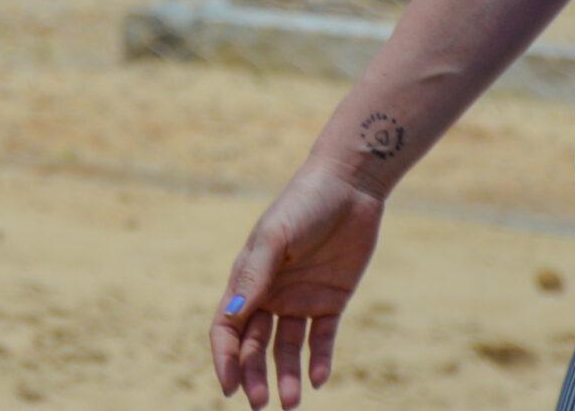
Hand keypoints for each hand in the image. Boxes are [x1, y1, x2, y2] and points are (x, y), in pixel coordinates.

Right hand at [210, 163, 386, 407]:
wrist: (349, 186)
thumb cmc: (303, 204)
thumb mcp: (276, 237)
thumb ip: (254, 276)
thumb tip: (229, 316)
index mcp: (247, 278)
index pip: (228, 326)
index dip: (225, 358)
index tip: (229, 388)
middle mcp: (271, 293)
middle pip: (255, 344)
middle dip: (254, 376)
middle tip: (261, 405)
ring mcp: (301, 298)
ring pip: (289, 348)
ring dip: (287, 375)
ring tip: (291, 404)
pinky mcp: (332, 300)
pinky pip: (323, 338)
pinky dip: (320, 360)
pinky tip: (318, 380)